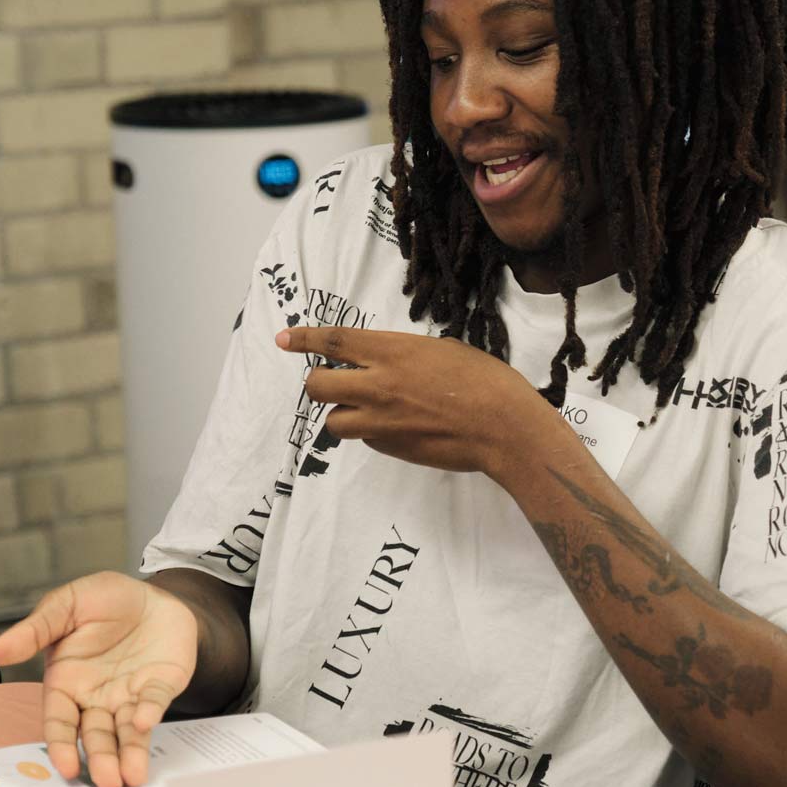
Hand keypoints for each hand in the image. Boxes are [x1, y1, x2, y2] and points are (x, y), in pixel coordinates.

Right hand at [0, 572, 197, 786]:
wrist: (152, 593)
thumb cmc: (104, 601)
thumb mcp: (65, 607)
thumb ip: (33, 631)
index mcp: (67, 683)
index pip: (60, 722)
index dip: (61, 745)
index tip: (66, 767)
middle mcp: (98, 697)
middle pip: (95, 735)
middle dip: (101, 759)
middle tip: (107, 783)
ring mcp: (131, 694)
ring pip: (126, 731)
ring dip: (129, 752)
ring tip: (131, 777)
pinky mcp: (162, 684)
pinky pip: (156, 701)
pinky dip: (152, 712)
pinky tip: (145, 721)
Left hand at [277, 325, 558, 480]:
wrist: (503, 428)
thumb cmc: (485, 381)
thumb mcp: (443, 351)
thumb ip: (405, 355)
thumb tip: (389, 363)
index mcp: (393, 352)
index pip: (334, 342)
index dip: (304, 338)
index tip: (284, 339)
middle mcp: (378, 385)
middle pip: (318, 385)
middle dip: (319, 382)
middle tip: (334, 381)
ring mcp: (381, 421)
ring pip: (334, 420)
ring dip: (342, 412)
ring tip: (366, 408)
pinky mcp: (391, 447)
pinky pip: (365, 437)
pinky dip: (371, 430)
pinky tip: (398, 426)